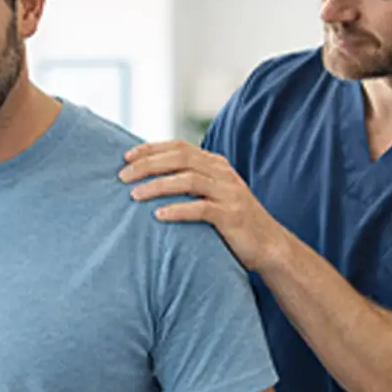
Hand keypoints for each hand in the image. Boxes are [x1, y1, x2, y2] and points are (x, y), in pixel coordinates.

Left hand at [119, 141, 277, 272]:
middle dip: (148, 165)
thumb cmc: (232, 222)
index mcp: (215, 164)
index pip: (179, 147)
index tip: (125, 157)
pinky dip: (178, 210)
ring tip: (134, 195)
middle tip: (122, 177)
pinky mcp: (232, 215)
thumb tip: (150, 179)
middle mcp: (222, 173)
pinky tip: (158, 216)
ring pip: (188, 180)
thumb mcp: (212, 194)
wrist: (269, 245)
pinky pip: (201, 209)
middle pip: (180, 159)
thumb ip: (190, 183)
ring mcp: (228, 193)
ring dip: (158, 186)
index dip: (151, 149)